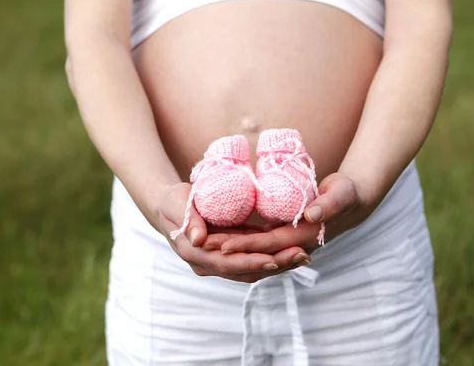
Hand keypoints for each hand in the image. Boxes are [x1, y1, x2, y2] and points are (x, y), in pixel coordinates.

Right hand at [153, 183, 310, 282]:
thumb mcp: (177, 203)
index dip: (251, 263)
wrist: (169, 207)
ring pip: (252, 270)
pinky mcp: (230, 255)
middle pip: (245, 272)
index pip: (227, 264)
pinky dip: (272, 256)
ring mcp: (219, 263)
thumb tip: (198, 239)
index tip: (274, 259)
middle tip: (301, 256)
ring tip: (303, 255)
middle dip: (274, 265)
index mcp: (195, 255)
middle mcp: (208, 265)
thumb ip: (188, 219)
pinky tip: (293, 250)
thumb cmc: (173, 201)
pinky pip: (253, 260)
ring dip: (278, 264)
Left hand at [202, 172, 381, 254]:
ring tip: (202, 241)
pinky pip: (257, 244)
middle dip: (228, 250)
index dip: (245, 245)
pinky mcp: (282, 237)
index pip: (268, 245)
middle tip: (200, 244)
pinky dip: (239, 242)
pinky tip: (219, 236)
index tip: (221, 244)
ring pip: (253, 252)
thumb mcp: (341, 195)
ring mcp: (287, 245)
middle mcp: (293, 246)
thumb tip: (312, 216)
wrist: (352, 202)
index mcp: (304, 238)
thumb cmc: (345, 194)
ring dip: (229, 248)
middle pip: (255, 253)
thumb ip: (329, 205)